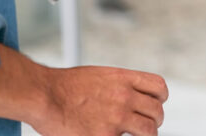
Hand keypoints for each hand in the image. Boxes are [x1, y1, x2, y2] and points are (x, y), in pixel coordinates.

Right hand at [0, 45, 167, 135]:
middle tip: (145, 126)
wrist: (44, 95)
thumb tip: (130, 96)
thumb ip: (118, 86)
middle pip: (157, 111)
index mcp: (123, 78)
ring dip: (146, 134)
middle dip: (154, 120)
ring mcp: (117, 117)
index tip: (155, 105)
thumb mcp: (98, 76)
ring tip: (137, 135)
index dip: (160, 98)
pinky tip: (114, 135)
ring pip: (149, 130)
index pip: (159, 87)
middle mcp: (125, 96)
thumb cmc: (64, 86)